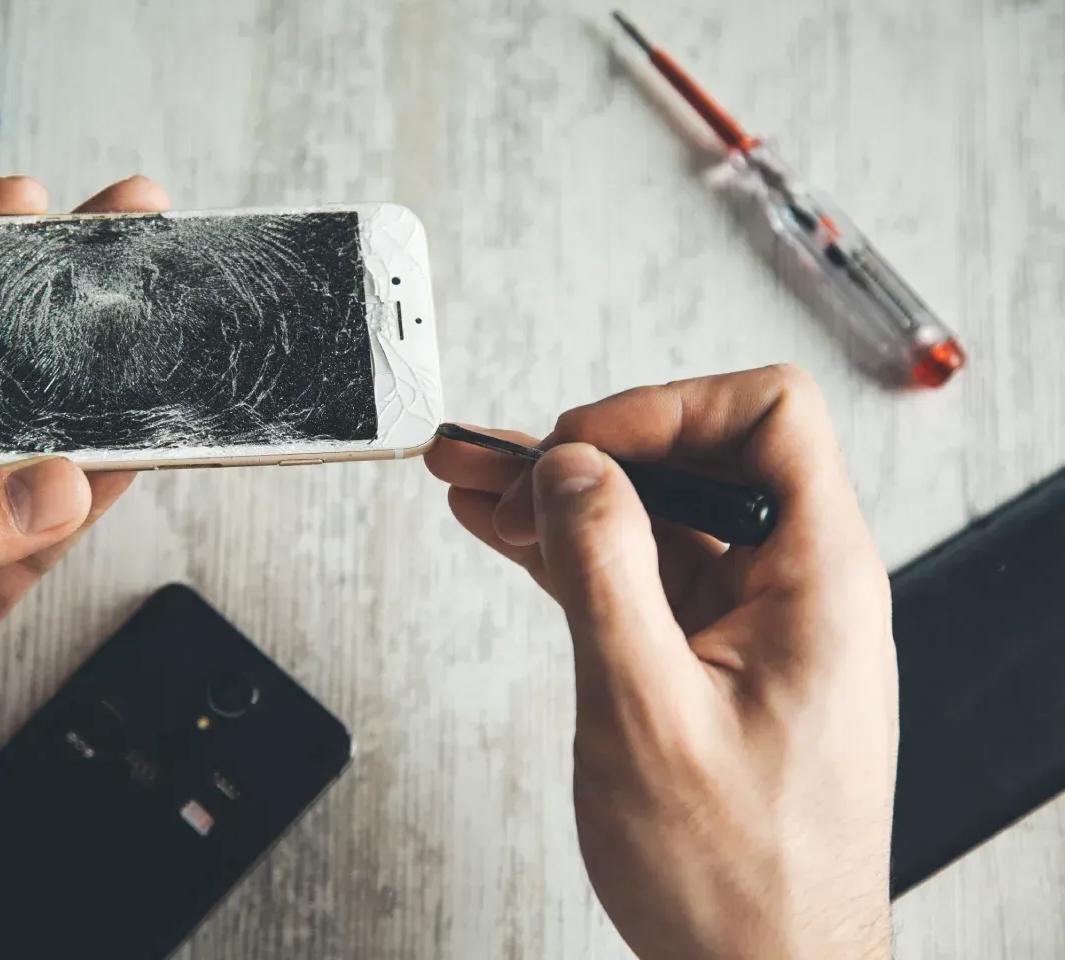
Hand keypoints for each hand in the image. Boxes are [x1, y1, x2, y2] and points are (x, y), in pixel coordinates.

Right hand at [427, 365, 896, 959]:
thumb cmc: (737, 878)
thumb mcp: (647, 712)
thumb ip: (606, 571)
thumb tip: (571, 468)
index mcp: (817, 580)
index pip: (770, 417)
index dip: (668, 408)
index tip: (581, 447)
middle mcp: (791, 586)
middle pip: (693, 461)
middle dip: (587, 451)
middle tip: (494, 468)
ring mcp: (747, 622)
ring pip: (651, 516)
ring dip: (561, 498)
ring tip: (469, 480)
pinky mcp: (706, 656)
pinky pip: (636, 573)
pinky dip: (569, 551)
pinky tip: (503, 533)